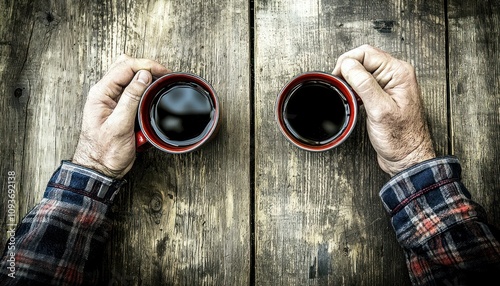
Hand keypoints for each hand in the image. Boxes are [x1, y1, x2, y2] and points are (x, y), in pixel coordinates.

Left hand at [72, 55, 169, 177]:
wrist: (100, 169)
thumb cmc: (104, 152)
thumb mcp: (120, 124)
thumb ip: (131, 98)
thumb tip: (143, 76)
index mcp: (101, 93)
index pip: (124, 67)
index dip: (145, 65)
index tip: (162, 71)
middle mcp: (105, 94)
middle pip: (127, 67)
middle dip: (146, 67)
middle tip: (163, 74)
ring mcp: (113, 101)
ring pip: (131, 79)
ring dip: (146, 79)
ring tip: (160, 83)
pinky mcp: (121, 109)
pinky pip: (134, 93)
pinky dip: (145, 92)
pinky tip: (152, 95)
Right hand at [332, 45, 435, 175]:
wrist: (407, 157)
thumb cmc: (400, 138)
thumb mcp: (379, 110)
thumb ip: (364, 84)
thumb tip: (348, 64)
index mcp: (399, 73)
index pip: (366, 52)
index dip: (348, 62)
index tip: (338, 77)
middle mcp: (396, 75)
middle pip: (363, 59)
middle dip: (348, 70)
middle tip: (340, 86)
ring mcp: (390, 85)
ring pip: (362, 71)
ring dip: (350, 80)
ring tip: (347, 95)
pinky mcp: (384, 95)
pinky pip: (364, 84)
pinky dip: (354, 89)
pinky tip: (353, 100)